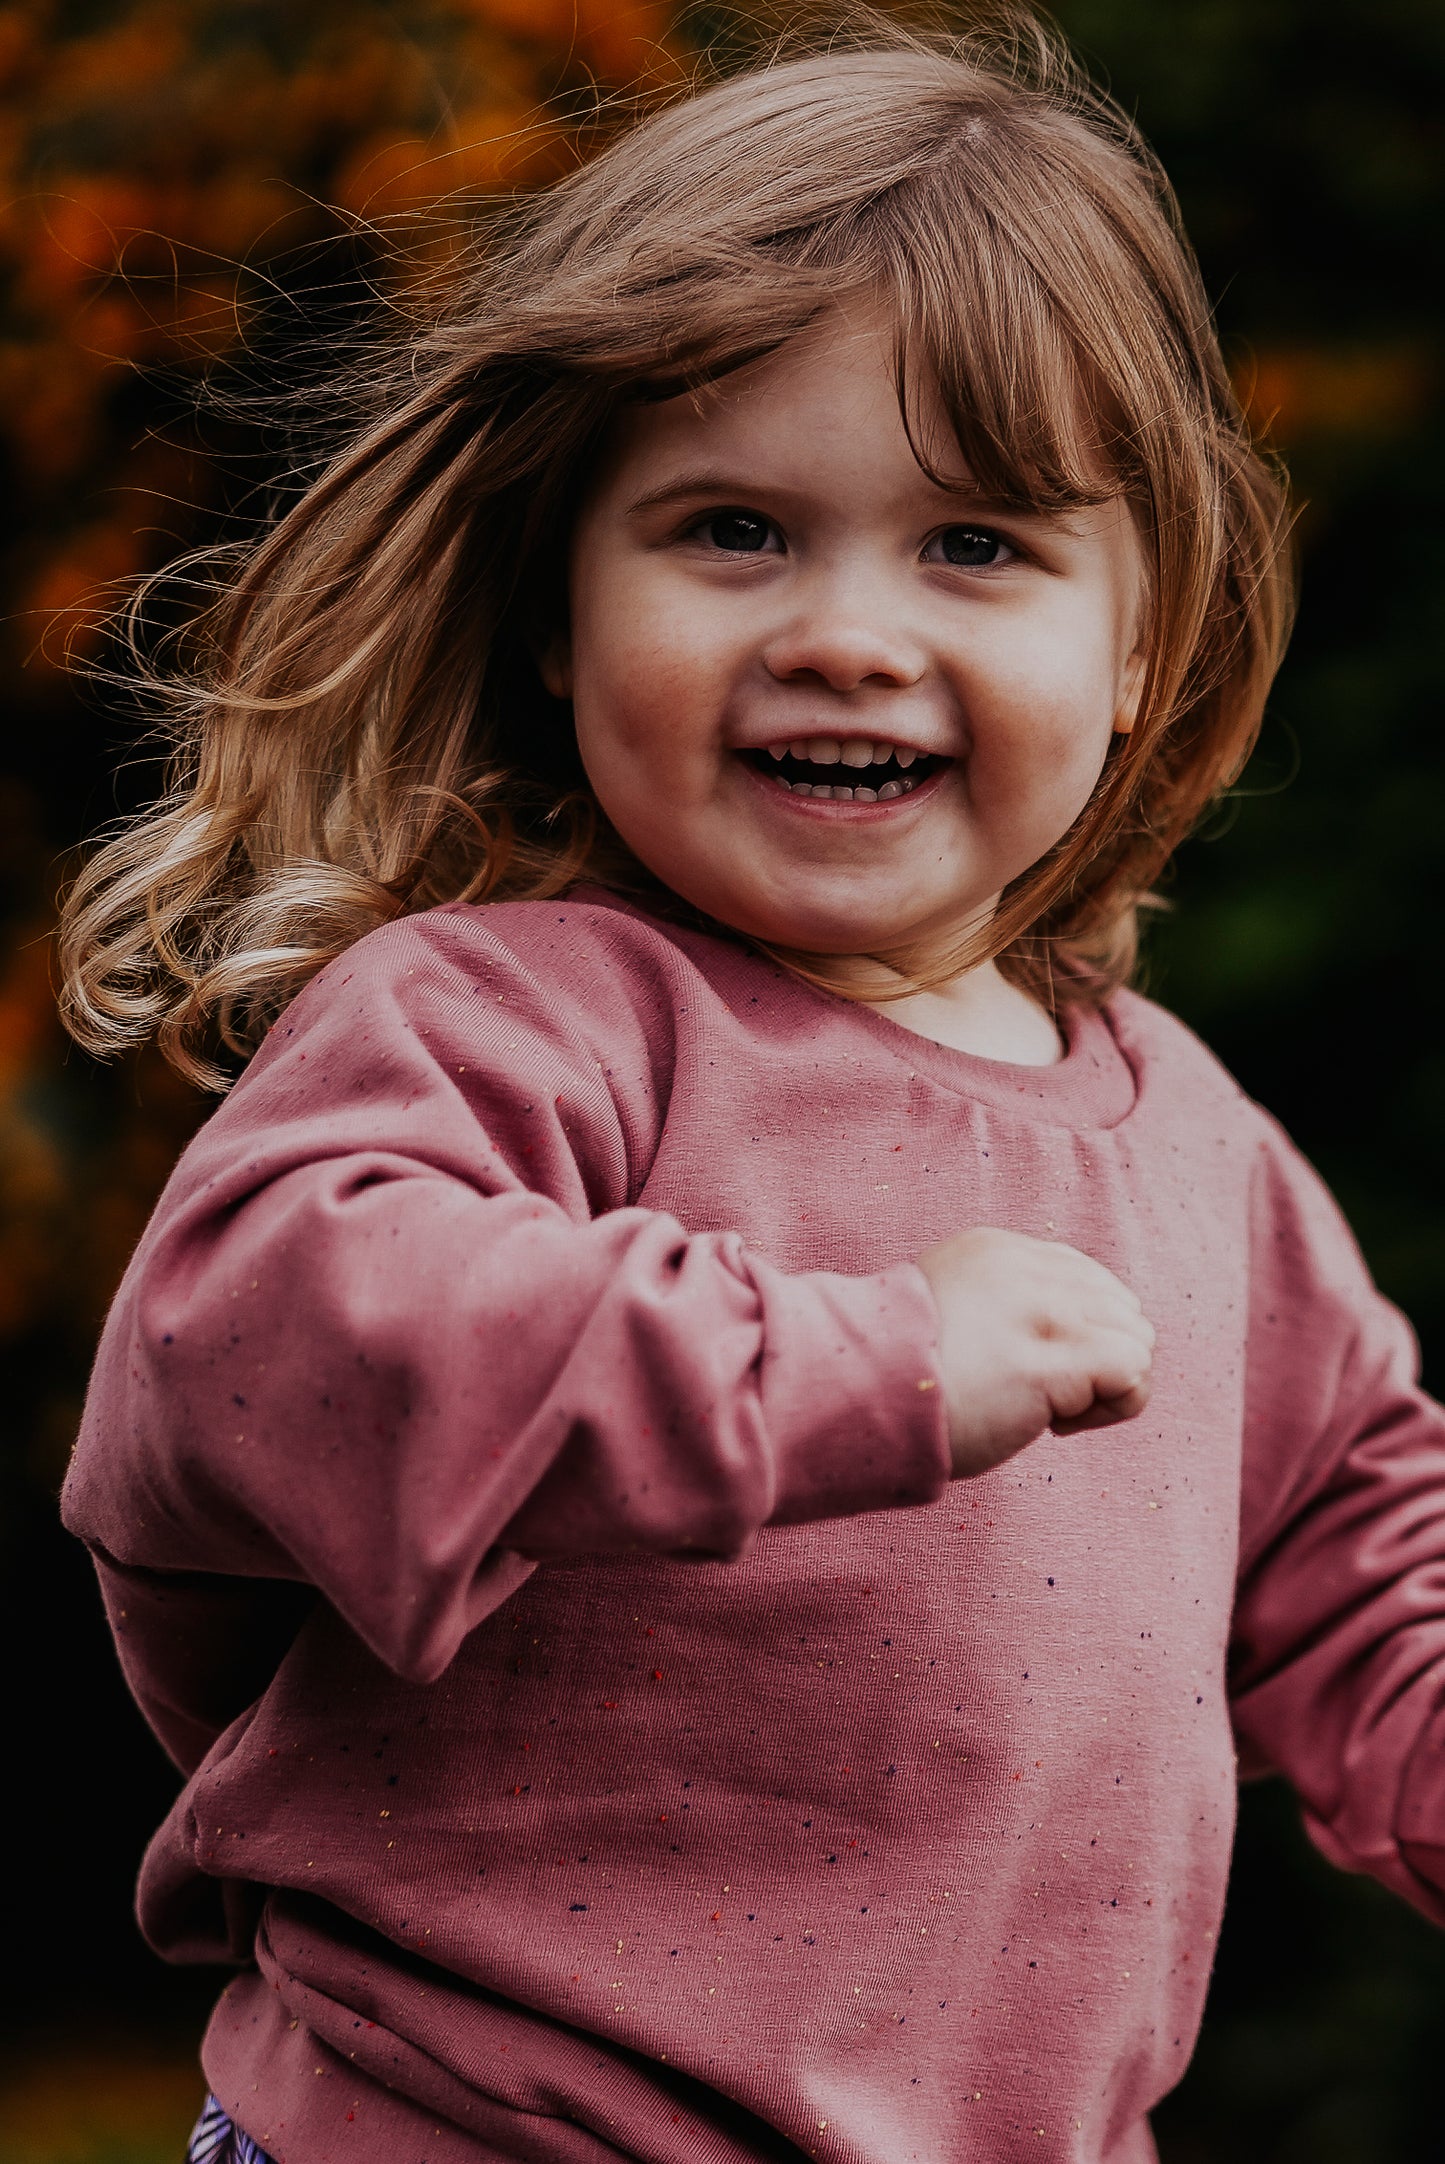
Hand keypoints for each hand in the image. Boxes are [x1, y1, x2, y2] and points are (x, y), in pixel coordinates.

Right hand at [914, 1226, 1153, 1478]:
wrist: (852, 1397)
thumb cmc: (891, 1380)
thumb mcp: (947, 1316)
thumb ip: (1000, 1311)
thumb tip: (1059, 1354)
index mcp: (1000, 1252)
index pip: (1090, 1282)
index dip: (1079, 1336)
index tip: (1030, 1371)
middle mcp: (1028, 1270)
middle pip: (1123, 1310)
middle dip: (1098, 1363)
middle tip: (1041, 1398)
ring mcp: (1043, 1310)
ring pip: (1137, 1341)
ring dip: (1106, 1389)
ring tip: (1049, 1412)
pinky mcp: (1054, 1357)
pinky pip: (1133, 1373)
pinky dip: (1110, 1408)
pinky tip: (1056, 1425)